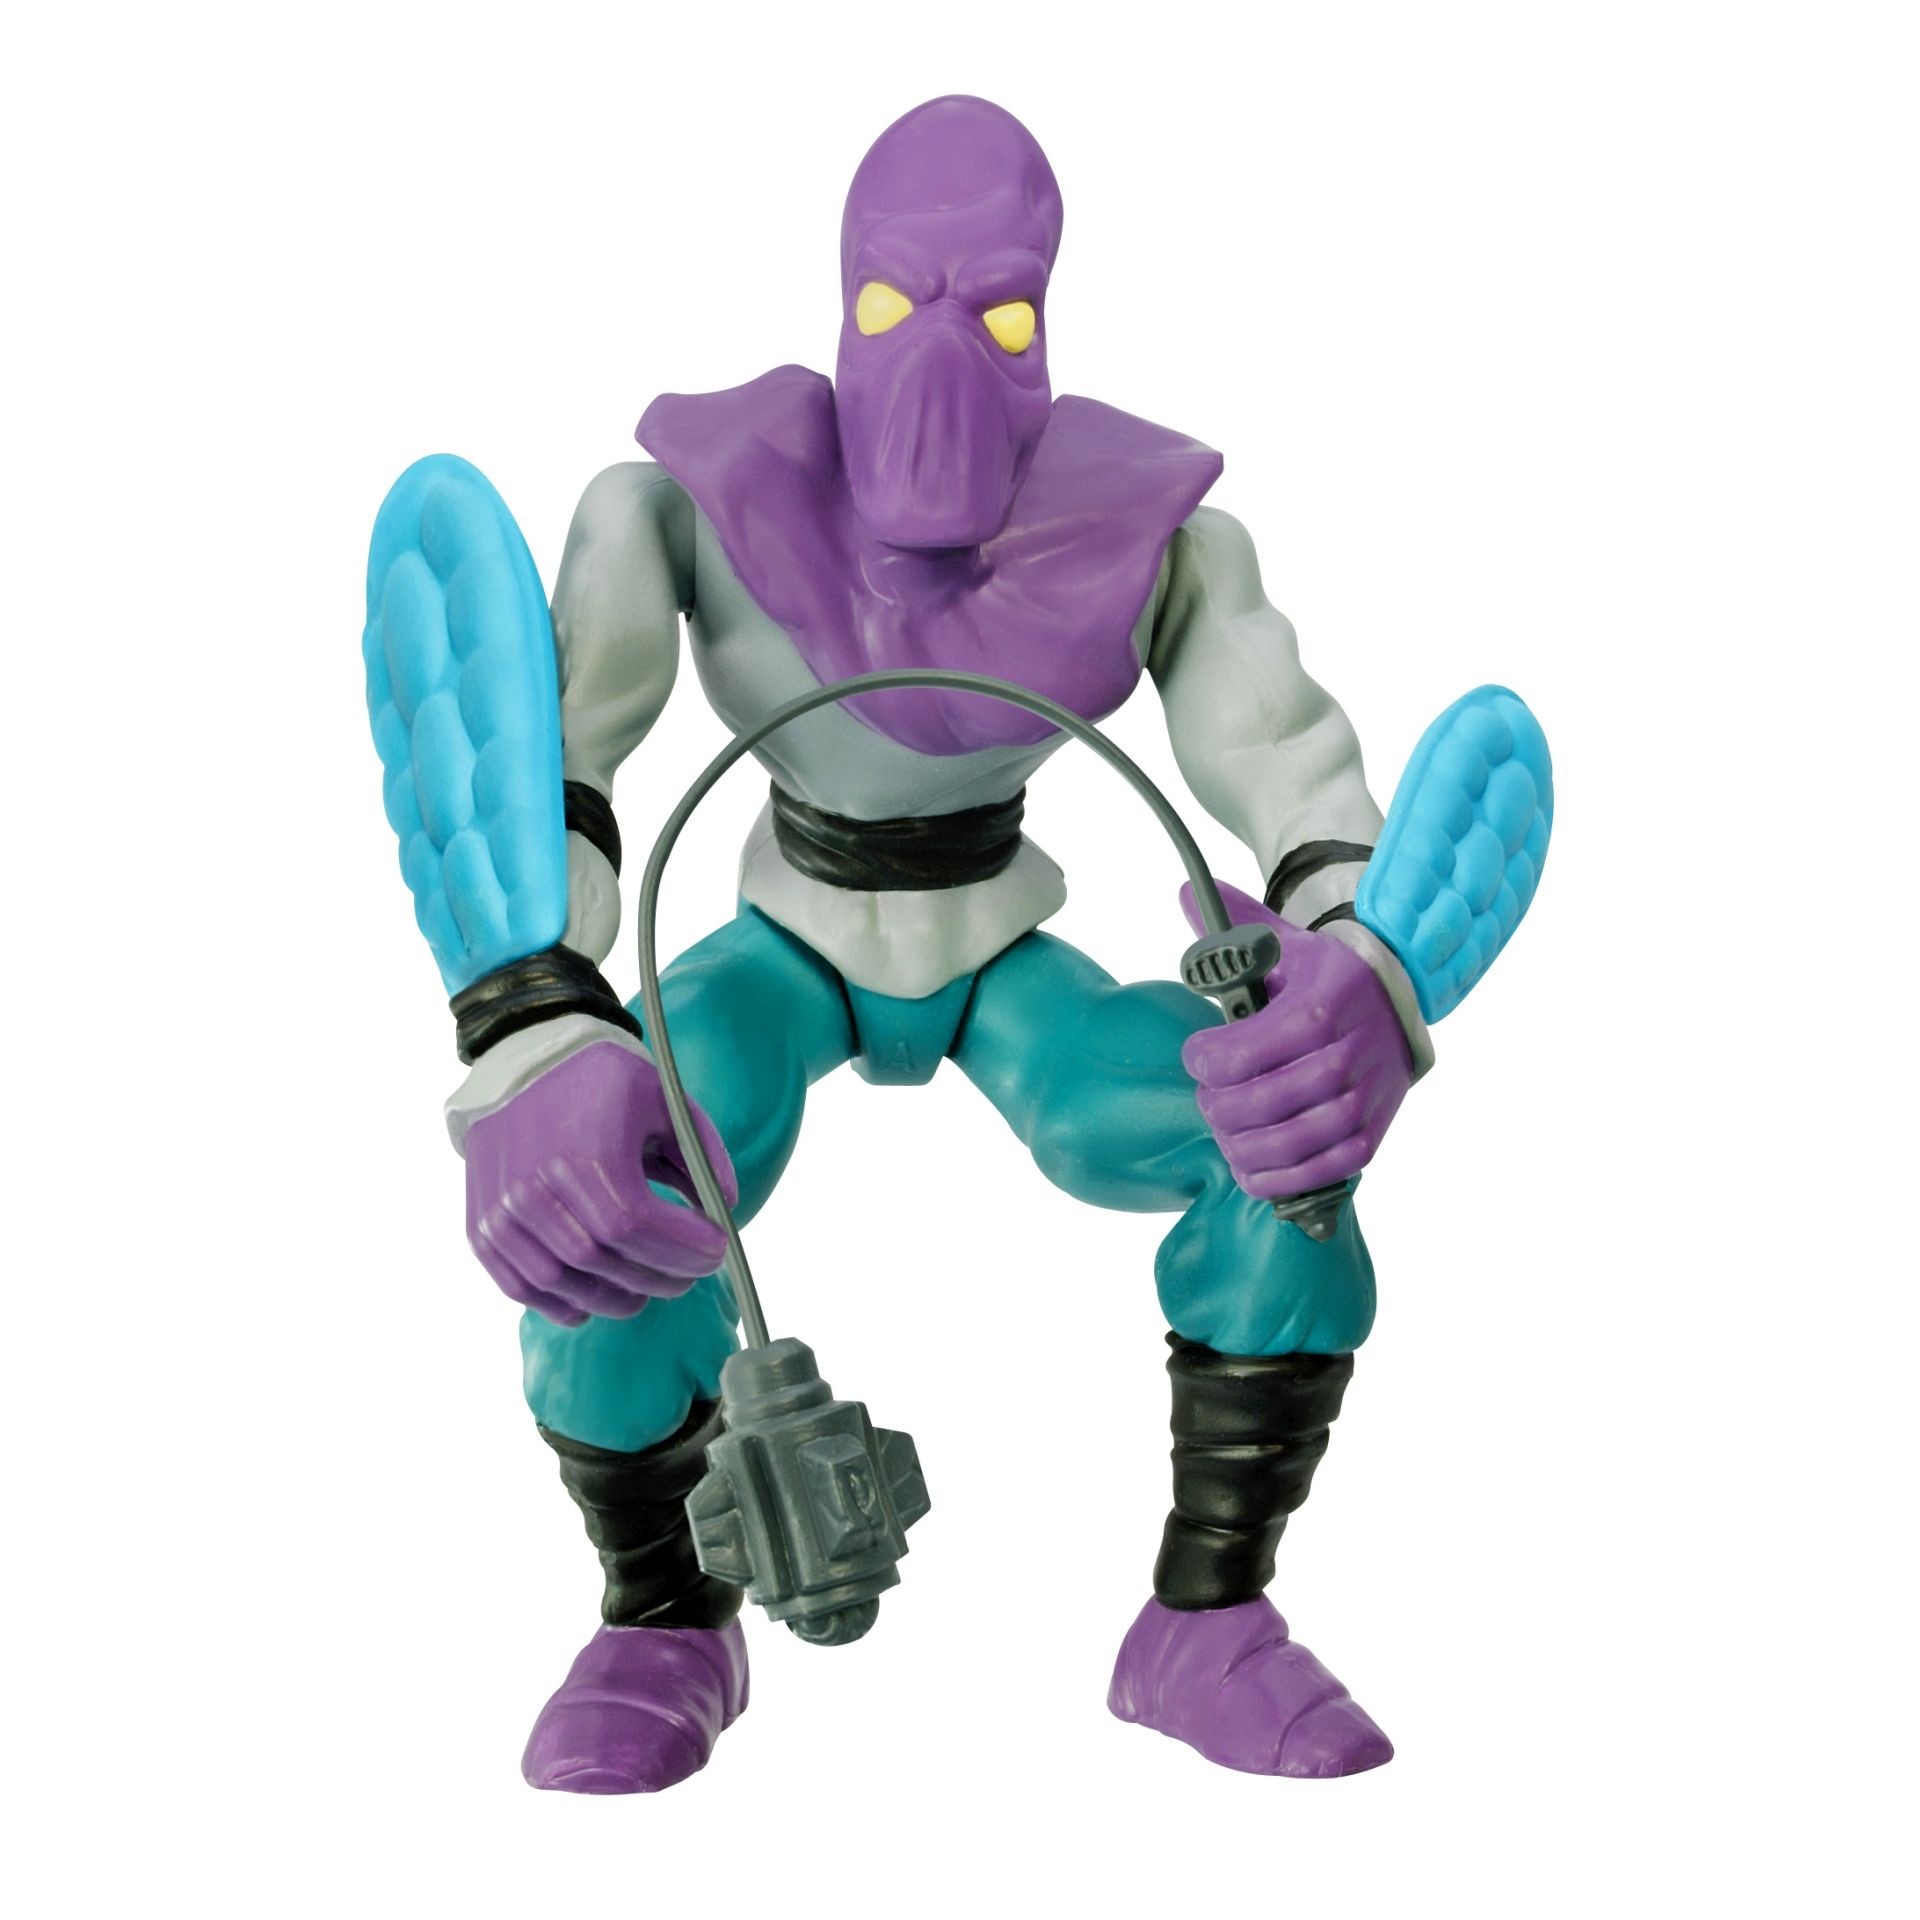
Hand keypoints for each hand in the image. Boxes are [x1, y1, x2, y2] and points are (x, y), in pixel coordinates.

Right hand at [463, 1039, 737, 1325]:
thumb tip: (725, 1207)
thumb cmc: (602, 1079)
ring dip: (615, 1298)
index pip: (638, 1226)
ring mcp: (502, 1211)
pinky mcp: (481, 1225)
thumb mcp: (664, 1098)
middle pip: (605, 1260)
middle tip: (690, 1275)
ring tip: (648, 1290)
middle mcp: (536, 1187)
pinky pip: (518, 1286)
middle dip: (660, 1276)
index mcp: (585, 1153)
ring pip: (563, 1282)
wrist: (523, 1059)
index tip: (716, 1251)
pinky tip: (593, 1301)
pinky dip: (558, 1304)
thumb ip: (701, 1153)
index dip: (683, 1248)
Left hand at [1179, 879, 1412, 1202]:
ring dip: (1243, 1149)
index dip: (1205, 1061)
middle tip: (1207, 1099)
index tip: (1196, 1055)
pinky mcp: (1374, 1132)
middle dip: (1219, 1108)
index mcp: (1321, 1003)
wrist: (1393, 997)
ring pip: (1293, 1142)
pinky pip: (1325, 1170)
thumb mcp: (1281, 940)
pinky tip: (1254, 1169)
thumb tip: (1187, 893)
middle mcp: (1348, 1051)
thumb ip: (1231, 923)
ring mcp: (1365, 1096)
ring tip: (1225, 1135)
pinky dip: (1283, 1179)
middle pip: (1264, 1102)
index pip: (1244, 1052)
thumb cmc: (1321, 973)